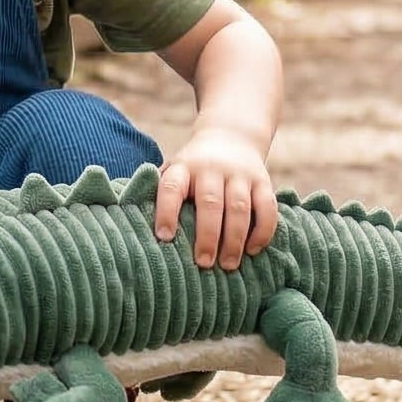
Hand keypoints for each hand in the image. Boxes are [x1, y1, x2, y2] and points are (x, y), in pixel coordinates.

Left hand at [155, 126, 278, 268]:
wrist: (231, 135)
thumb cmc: (193, 168)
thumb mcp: (174, 171)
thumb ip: (159, 193)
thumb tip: (135, 228)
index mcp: (183, 168)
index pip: (171, 187)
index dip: (167, 211)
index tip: (164, 238)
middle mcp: (211, 168)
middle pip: (210, 202)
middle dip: (207, 235)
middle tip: (203, 263)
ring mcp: (239, 174)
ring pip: (240, 207)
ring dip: (235, 239)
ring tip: (228, 265)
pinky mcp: (263, 181)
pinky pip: (267, 207)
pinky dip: (262, 230)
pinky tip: (253, 250)